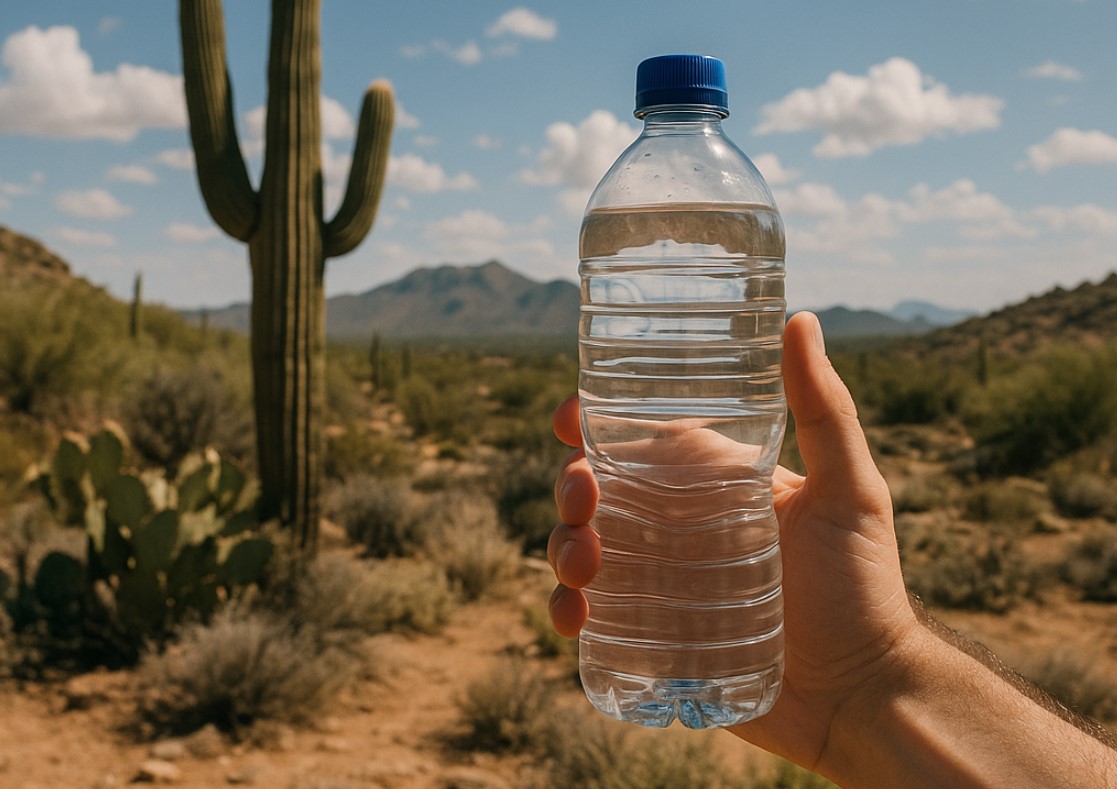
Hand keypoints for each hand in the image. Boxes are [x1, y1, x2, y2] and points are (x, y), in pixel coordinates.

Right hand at [548, 311, 920, 771]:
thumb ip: (825, 411)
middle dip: (571, 488)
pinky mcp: (651, 639)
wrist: (862, 698)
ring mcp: (661, 586)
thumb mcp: (850, 492)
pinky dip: (568, 612)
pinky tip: (575, 617)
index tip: (569, 418)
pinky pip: (593, 618)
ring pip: (583, 552)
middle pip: (598, 496)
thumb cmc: (865, 589)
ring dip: (563, 548)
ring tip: (586, 565)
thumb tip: (800, 319)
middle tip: (581, 498)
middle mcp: (679, 531)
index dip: (593, 424)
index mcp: (713, 486)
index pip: (640, 443)